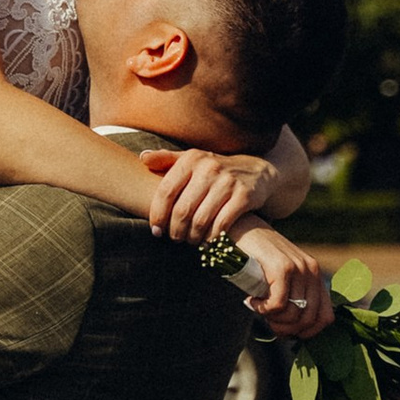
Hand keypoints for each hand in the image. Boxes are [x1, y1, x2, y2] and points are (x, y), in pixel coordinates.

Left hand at [144, 147, 276, 242]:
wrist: (257, 171)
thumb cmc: (215, 169)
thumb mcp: (192, 159)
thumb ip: (167, 159)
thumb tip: (143, 158)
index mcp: (191, 159)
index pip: (166, 191)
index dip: (157, 214)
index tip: (156, 230)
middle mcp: (209, 168)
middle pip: (182, 210)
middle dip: (175, 230)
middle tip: (174, 239)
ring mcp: (228, 182)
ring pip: (201, 220)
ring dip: (192, 237)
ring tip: (190, 241)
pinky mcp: (244, 197)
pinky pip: (221, 225)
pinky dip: (212, 238)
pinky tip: (207, 241)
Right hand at [234, 224, 332, 337]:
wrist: (242, 228)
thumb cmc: (257, 259)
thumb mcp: (281, 279)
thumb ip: (292, 298)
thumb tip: (294, 332)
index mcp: (316, 276)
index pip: (326, 318)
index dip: (307, 333)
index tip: (286, 331)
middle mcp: (312, 271)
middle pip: (309, 320)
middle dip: (286, 329)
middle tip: (268, 321)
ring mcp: (299, 268)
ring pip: (294, 314)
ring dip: (273, 320)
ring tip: (259, 308)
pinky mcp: (282, 267)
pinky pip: (278, 304)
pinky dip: (263, 310)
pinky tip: (252, 301)